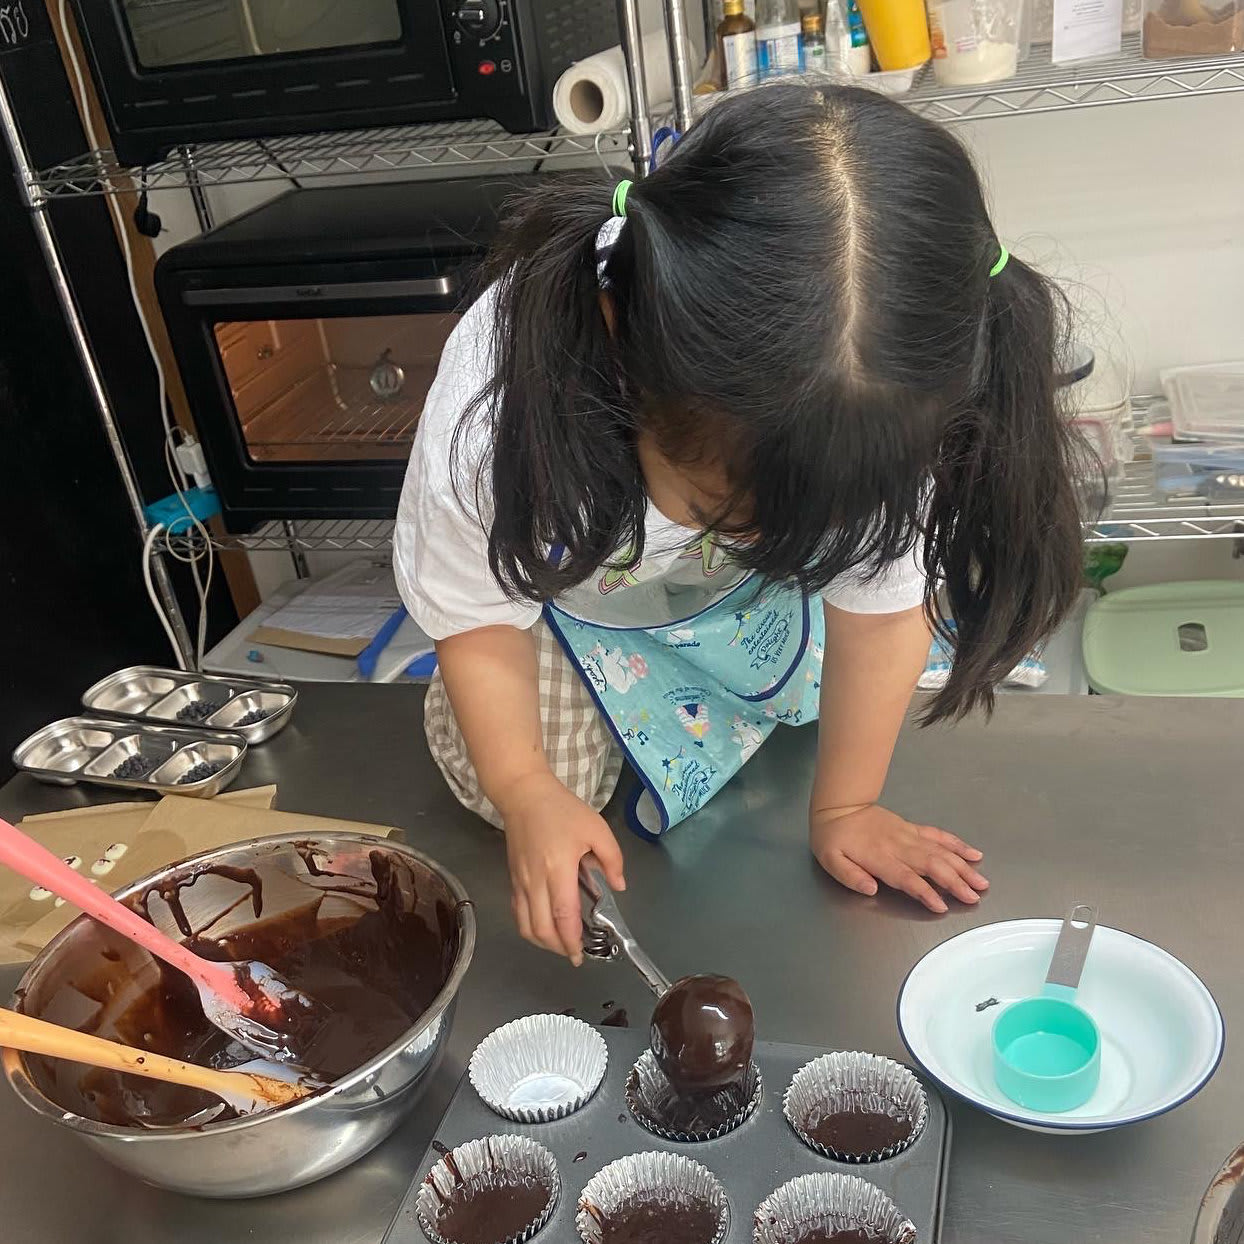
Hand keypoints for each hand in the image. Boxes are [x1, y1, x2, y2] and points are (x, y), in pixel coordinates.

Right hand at [498, 770, 625, 964]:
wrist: (524, 795)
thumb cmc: (562, 810)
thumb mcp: (597, 828)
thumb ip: (612, 859)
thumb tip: (619, 886)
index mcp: (558, 868)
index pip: (563, 915)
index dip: (572, 940)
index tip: (581, 954)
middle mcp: (535, 880)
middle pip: (541, 928)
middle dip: (558, 948)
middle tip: (575, 954)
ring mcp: (520, 881)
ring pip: (526, 925)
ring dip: (543, 942)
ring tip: (561, 944)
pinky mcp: (513, 879)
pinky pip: (518, 913)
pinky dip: (530, 928)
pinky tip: (545, 927)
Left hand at [810, 803, 987, 913]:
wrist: (839, 805)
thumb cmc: (833, 837)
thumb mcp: (830, 860)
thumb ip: (850, 876)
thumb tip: (871, 889)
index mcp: (879, 857)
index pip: (906, 878)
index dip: (924, 892)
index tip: (941, 906)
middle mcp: (898, 846)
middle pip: (931, 865)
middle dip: (955, 882)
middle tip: (973, 897)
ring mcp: (908, 836)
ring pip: (940, 851)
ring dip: (962, 867)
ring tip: (981, 882)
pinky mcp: (912, 828)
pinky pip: (938, 836)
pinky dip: (957, 845)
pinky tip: (973, 854)